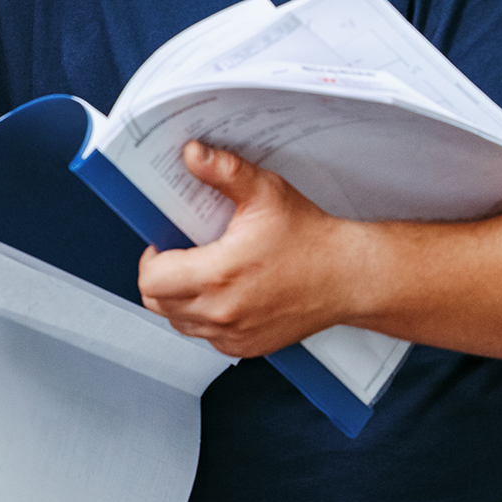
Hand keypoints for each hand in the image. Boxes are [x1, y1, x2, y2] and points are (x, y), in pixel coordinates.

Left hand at [134, 141, 374, 359]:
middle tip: (183, 255)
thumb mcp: (266, 193)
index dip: (151, 258)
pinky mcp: (245, 347)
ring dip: (181, 299)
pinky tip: (226, 293)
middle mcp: (222, 312)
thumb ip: (224, 171)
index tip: (166, 244)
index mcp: (219, 275)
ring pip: (179, 321)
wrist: (350, 277)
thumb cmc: (312, 239)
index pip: (151, 279)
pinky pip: (206, 336)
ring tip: (206, 272)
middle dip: (162, 277)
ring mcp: (233, 335)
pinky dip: (206, 317)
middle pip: (158, 302)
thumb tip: (193, 154)